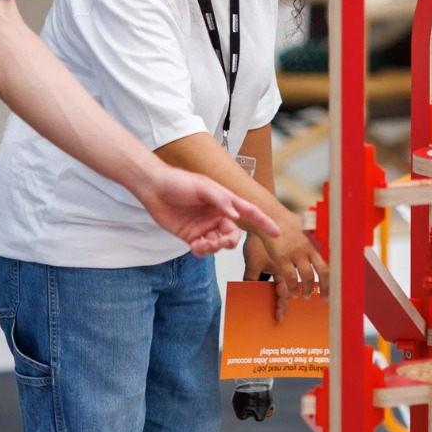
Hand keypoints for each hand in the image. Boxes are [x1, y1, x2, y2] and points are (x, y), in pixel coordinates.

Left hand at [139, 164, 278, 257]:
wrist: (154, 188)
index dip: (264, 222)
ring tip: (203, 243)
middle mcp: (217, 215)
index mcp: (225, 200)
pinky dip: (202, 251)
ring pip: (219, 245)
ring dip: (214, 247)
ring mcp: (204, 226)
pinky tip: (195, 244)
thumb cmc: (179, 181)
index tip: (277, 232)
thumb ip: (221, 200)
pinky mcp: (191, 236)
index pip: (249, 212)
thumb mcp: (203, 187)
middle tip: (221, 242)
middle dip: (230, 241)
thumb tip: (236, 215)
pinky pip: (203, 250)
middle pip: (233, 234)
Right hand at [247, 211, 328, 320]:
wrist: (270, 217)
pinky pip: (290, 277)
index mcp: (316, 241)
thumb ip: (316, 238)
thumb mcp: (306, 227)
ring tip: (306, 295)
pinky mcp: (282, 257)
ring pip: (307, 277)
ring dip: (308, 289)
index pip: (330, 261)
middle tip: (325, 297)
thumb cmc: (287, 222)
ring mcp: (296, 253)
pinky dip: (293, 288)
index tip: (335, 285)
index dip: (334, 275)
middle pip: (323, 271)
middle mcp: (308, 247)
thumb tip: (327, 246)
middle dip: (326, 287)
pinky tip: (294, 292)